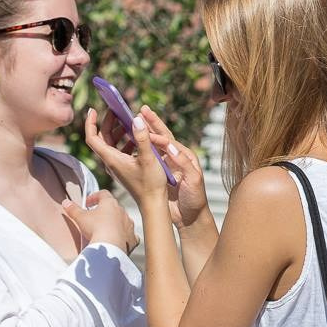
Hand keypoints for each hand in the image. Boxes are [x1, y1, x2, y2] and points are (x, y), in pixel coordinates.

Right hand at [60, 190, 138, 253]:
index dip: (95, 197)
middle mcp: (122, 212)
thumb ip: (73, 209)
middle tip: (95, 217)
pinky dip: (124, 237)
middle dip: (104, 211)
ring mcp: (129, 225)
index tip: (87, 203)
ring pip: (123, 221)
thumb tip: (66, 202)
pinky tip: (118, 241)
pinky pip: (130, 235)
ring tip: (105, 231)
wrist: (110, 246)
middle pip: (114, 207)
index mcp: (110, 203)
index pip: (103, 194)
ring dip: (115, 223)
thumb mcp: (80, 218)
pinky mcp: (133, 238)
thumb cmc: (96, 228)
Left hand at [83, 107, 169, 208]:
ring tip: (128, 120)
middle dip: (107, 122)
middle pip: (101, 138)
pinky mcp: (124, 169)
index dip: (90, 123)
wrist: (153, 204)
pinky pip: (119, 150)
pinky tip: (137, 138)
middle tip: (116, 109)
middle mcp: (111, 162)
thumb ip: (142, 138)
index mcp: (111, 158)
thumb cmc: (150, 184)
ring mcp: (117, 166)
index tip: (92, 109)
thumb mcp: (148, 158)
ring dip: (117, 131)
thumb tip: (136, 119)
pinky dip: (125, 140)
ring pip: (110, 144)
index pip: (92, 138)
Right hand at [138, 106, 210, 228]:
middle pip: (162, 136)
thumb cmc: (196, 199)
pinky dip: (140, 148)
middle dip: (152, 122)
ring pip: (153, 145)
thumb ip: (184, 163)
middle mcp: (176, 157)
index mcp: (185, 156)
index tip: (145, 130)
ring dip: (144, 132)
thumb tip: (170, 147)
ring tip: (133, 121)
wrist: (191, 217)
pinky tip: (130, 143)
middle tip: (142, 109)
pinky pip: (148, 158)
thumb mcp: (194, 180)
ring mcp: (167, 165)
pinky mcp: (160, 174)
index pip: (169, 141)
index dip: (157, 135)